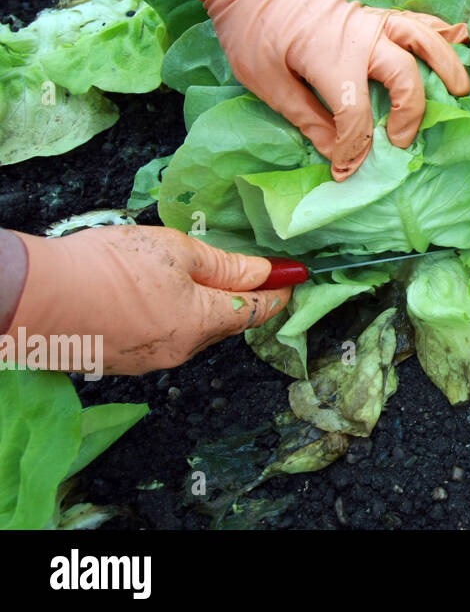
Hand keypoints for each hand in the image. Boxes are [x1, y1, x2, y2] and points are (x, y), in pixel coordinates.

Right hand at [2, 227, 290, 375]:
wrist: (34, 298)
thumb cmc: (107, 267)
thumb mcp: (175, 251)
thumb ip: (223, 266)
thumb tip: (263, 273)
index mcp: (201, 323)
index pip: (256, 311)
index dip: (278, 292)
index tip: (294, 276)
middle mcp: (181, 350)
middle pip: (226, 324)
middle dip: (242, 299)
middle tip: (254, 272)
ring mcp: (150, 360)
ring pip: (193, 331)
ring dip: (204, 307)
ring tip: (199, 276)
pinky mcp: (122, 360)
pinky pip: (163, 336)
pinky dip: (173, 316)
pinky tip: (158, 293)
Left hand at [197, 0, 469, 180]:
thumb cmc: (251, 32)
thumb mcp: (265, 82)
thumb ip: (306, 119)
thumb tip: (336, 153)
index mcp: (329, 58)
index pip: (355, 114)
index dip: (354, 148)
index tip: (345, 169)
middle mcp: (359, 39)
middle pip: (404, 76)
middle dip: (409, 113)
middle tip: (401, 141)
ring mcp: (371, 22)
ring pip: (422, 40)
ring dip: (447, 66)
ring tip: (462, 91)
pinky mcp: (374, 13)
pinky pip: (415, 20)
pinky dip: (439, 31)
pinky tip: (457, 41)